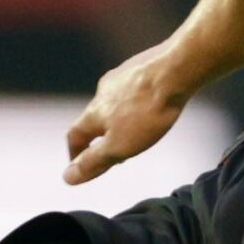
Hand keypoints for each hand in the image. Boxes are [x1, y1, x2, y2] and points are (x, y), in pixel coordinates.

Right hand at [64, 43, 192, 183]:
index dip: (75, 152)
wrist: (176, 70)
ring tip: (136, 129)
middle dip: (100, 135)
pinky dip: (137, 102)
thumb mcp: (119, 146)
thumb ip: (94, 162)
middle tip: (113, 151)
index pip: (75, 135)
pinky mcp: (143, 66)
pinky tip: (151, 106)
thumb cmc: (148, 111)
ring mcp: (123, 76)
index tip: (79, 164)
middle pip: (95, 117)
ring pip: (115, 102)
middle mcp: (103, 91)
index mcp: (94, 112)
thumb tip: (67, 177)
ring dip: (119, 117)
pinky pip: (134, 89)